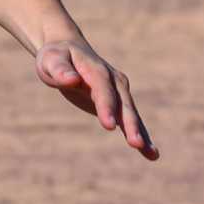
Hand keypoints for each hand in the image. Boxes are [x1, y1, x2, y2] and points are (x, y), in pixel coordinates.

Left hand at [35, 39, 157, 160]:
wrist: (68, 49)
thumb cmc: (56, 57)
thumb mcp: (51, 60)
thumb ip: (60, 70)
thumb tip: (71, 80)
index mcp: (96, 70)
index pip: (102, 90)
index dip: (106, 107)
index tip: (108, 125)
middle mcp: (113, 80)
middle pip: (123, 104)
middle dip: (130, 124)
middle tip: (136, 144)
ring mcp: (119, 91)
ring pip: (131, 114)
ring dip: (141, 133)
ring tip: (151, 153)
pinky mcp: (118, 102)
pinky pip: (130, 120)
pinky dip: (141, 135)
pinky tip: (150, 154)